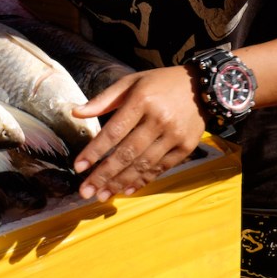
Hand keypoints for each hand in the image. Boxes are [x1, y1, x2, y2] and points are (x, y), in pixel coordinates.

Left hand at [70, 65, 205, 200]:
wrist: (201, 86)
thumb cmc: (159, 83)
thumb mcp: (130, 83)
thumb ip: (104, 100)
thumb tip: (75, 112)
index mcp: (142, 100)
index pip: (113, 131)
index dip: (94, 152)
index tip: (78, 167)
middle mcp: (159, 119)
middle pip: (127, 153)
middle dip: (104, 175)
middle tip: (86, 191)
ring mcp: (174, 135)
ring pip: (143, 165)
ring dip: (120, 183)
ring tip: (102, 195)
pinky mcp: (186, 147)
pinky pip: (160, 168)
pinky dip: (142, 181)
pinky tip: (125, 190)